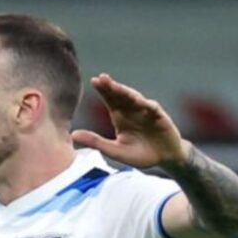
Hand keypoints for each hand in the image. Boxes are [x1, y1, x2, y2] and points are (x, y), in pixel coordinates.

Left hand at [71, 73, 190, 174]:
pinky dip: (148, 106)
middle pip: (121, 96)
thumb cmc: (139, 154)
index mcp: (120, 116)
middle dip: (112, 86)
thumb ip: (96, 142)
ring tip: (116, 87)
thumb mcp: (115, 150)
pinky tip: (141, 102)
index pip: (110, 99)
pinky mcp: (161, 119)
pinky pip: (154, 110)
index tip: (93, 80)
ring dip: (127, 93)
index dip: (103, 90)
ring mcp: (147, 113)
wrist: (164, 159)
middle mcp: (133, 111)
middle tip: (102, 78)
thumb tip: (73, 135)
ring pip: (137, 100)